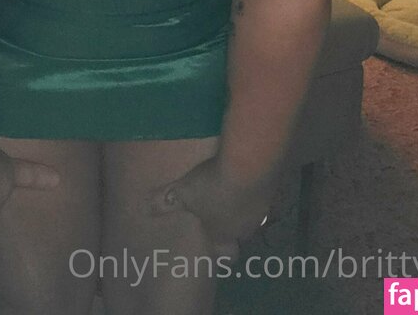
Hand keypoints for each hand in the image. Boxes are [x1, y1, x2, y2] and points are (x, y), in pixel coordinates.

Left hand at [144, 156, 273, 262]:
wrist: (249, 166)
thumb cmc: (212, 187)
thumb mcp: (184, 192)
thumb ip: (166, 201)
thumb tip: (145, 207)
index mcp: (223, 234)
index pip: (223, 250)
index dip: (219, 247)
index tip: (215, 244)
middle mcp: (245, 227)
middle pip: (239, 231)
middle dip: (231, 222)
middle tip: (223, 209)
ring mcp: (262, 209)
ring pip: (253, 212)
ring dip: (244, 203)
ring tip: (236, 187)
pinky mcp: (272, 188)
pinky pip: (263, 191)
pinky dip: (255, 185)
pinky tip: (249, 172)